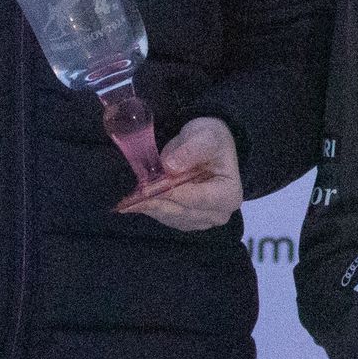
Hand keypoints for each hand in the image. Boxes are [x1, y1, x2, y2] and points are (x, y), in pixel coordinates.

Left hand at [121, 117, 243, 230]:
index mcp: (229, 194)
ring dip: (150, 207)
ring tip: (128, 200)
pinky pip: (167, 218)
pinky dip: (151, 209)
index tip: (146, 189)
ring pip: (171, 217)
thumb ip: (190, 150)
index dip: (170, 193)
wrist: (209, 146)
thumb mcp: (204, 137)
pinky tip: (136, 201)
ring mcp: (203, 220)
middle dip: (155, 202)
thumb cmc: (210, 140)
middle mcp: (219, 214)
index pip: (196, 198)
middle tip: (129, 198)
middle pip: (182, 211)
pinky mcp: (188, 222)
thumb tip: (170, 166)